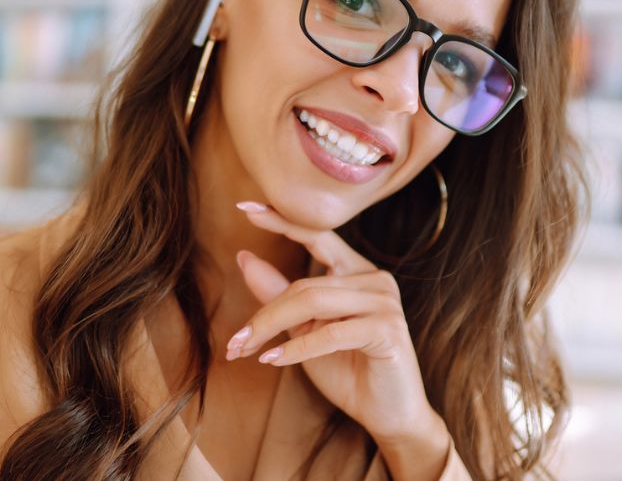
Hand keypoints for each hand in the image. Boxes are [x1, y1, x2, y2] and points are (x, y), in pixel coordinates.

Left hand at [226, 201, 447, 456]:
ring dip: (272, 328)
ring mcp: (385, 302)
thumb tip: (244, 257)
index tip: (245, 208)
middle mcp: (375, 279)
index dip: (281, 221)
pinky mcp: (387, 330)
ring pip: (313, 302)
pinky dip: (297, 348)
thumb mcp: (305, 329)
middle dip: (263, 314)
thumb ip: (280, 294)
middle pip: (304, 284)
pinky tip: (273, 360)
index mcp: (357, 271)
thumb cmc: (347, 369)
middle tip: (234, 343)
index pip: (317, 235)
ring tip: (245, 350)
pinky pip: (330, 332)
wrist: (386, 413)